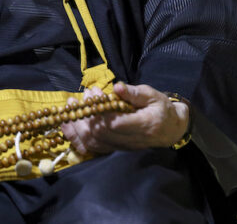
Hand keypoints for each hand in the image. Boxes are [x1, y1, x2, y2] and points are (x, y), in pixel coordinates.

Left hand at [61, 82, 188, 155]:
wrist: (169, 129)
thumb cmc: (161, 108)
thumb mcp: (152, 95)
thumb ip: (134, 93)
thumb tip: (117, 87)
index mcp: (143, 125)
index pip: (116, 123)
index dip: (100, 109)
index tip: (95, 93)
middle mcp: (131, 141)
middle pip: (100, 133)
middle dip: (86, 114)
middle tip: (81, 96)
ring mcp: (121, 148)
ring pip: (93, 143)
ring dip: (77, 125)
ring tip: (71, 106)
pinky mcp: (114, 150)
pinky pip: (92, 148)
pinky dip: (77, 138)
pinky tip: (67, 125)